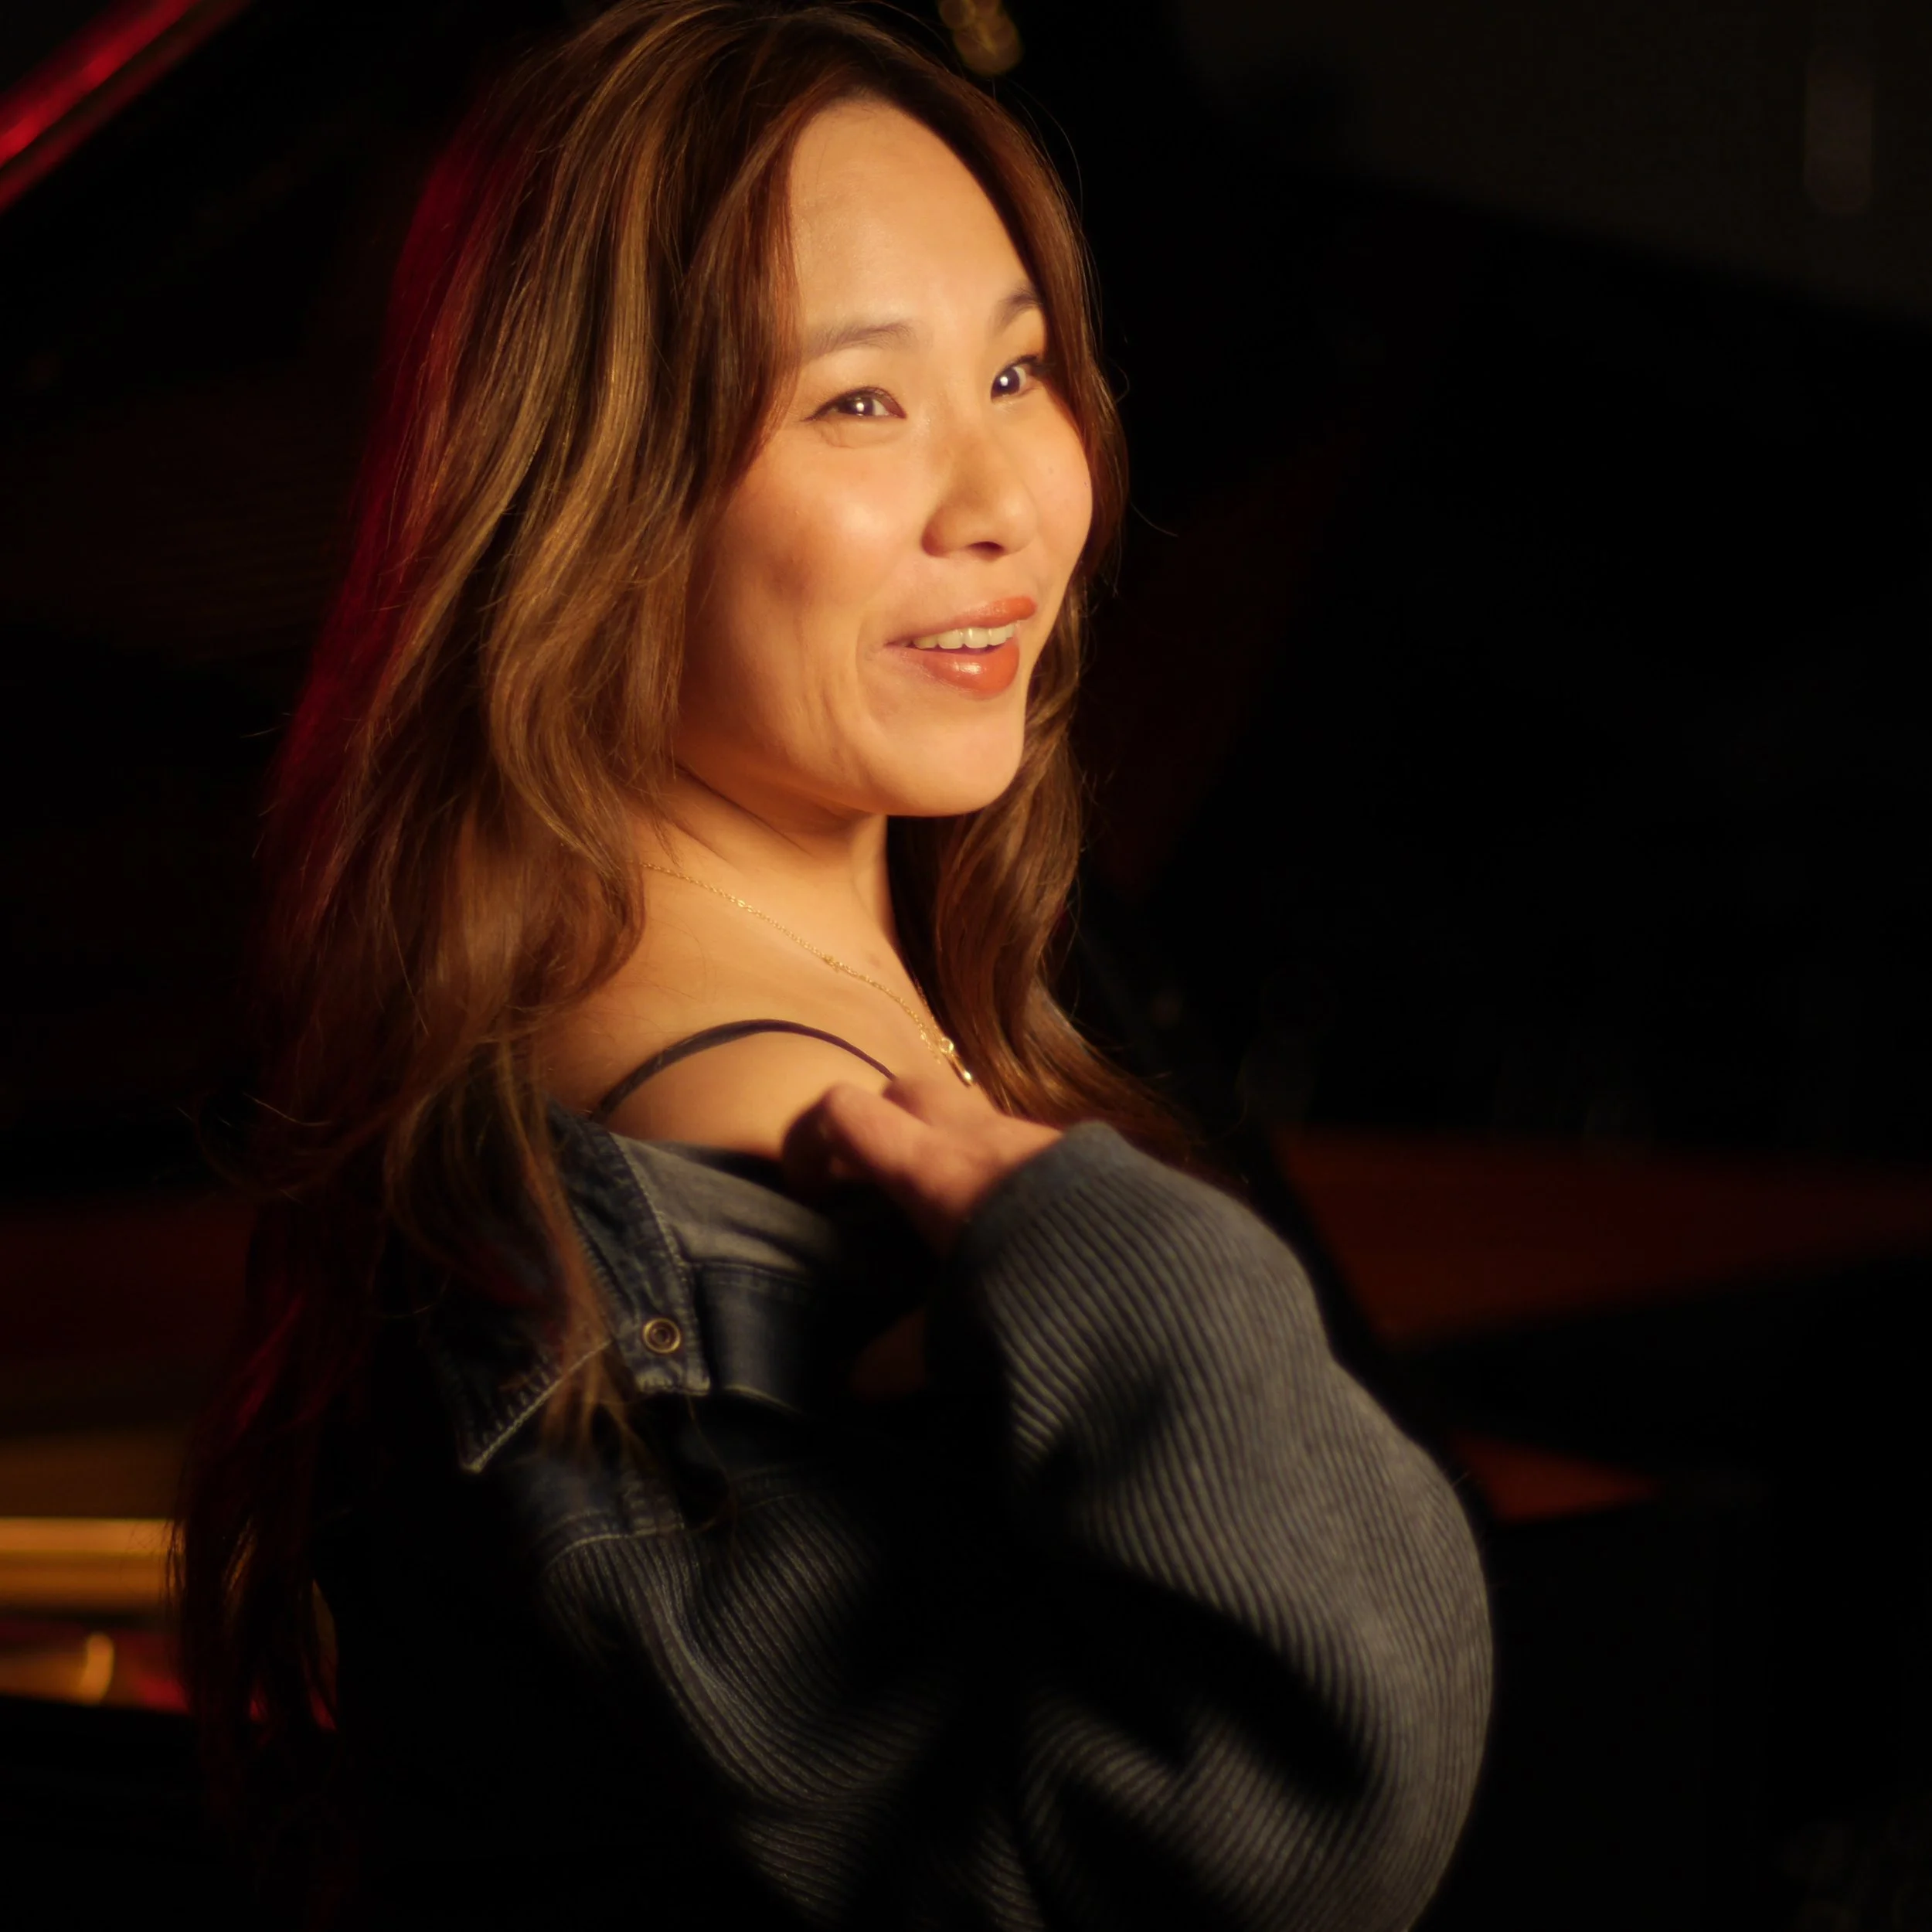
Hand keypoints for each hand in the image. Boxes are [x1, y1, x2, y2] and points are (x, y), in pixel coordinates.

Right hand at [782, 1072, 1059, 1402]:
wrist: (1148, 1277)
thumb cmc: (1033, 1295)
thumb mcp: (957, 1336)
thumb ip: (902, 1355)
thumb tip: (856, 1385)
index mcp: (929, 1168)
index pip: (846, 1112)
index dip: (813, 1138)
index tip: (812, 1190)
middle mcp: (974, 1134)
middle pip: (903, 1088)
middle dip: (879, 1123)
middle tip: (875, 1182)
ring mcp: (1029, 1132)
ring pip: (967, 1106)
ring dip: (943, 1137)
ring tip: (945, 1198)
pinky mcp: (1076, 1147)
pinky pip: (1019, 1135)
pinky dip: (997, 1159)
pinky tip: (1010, 1212)